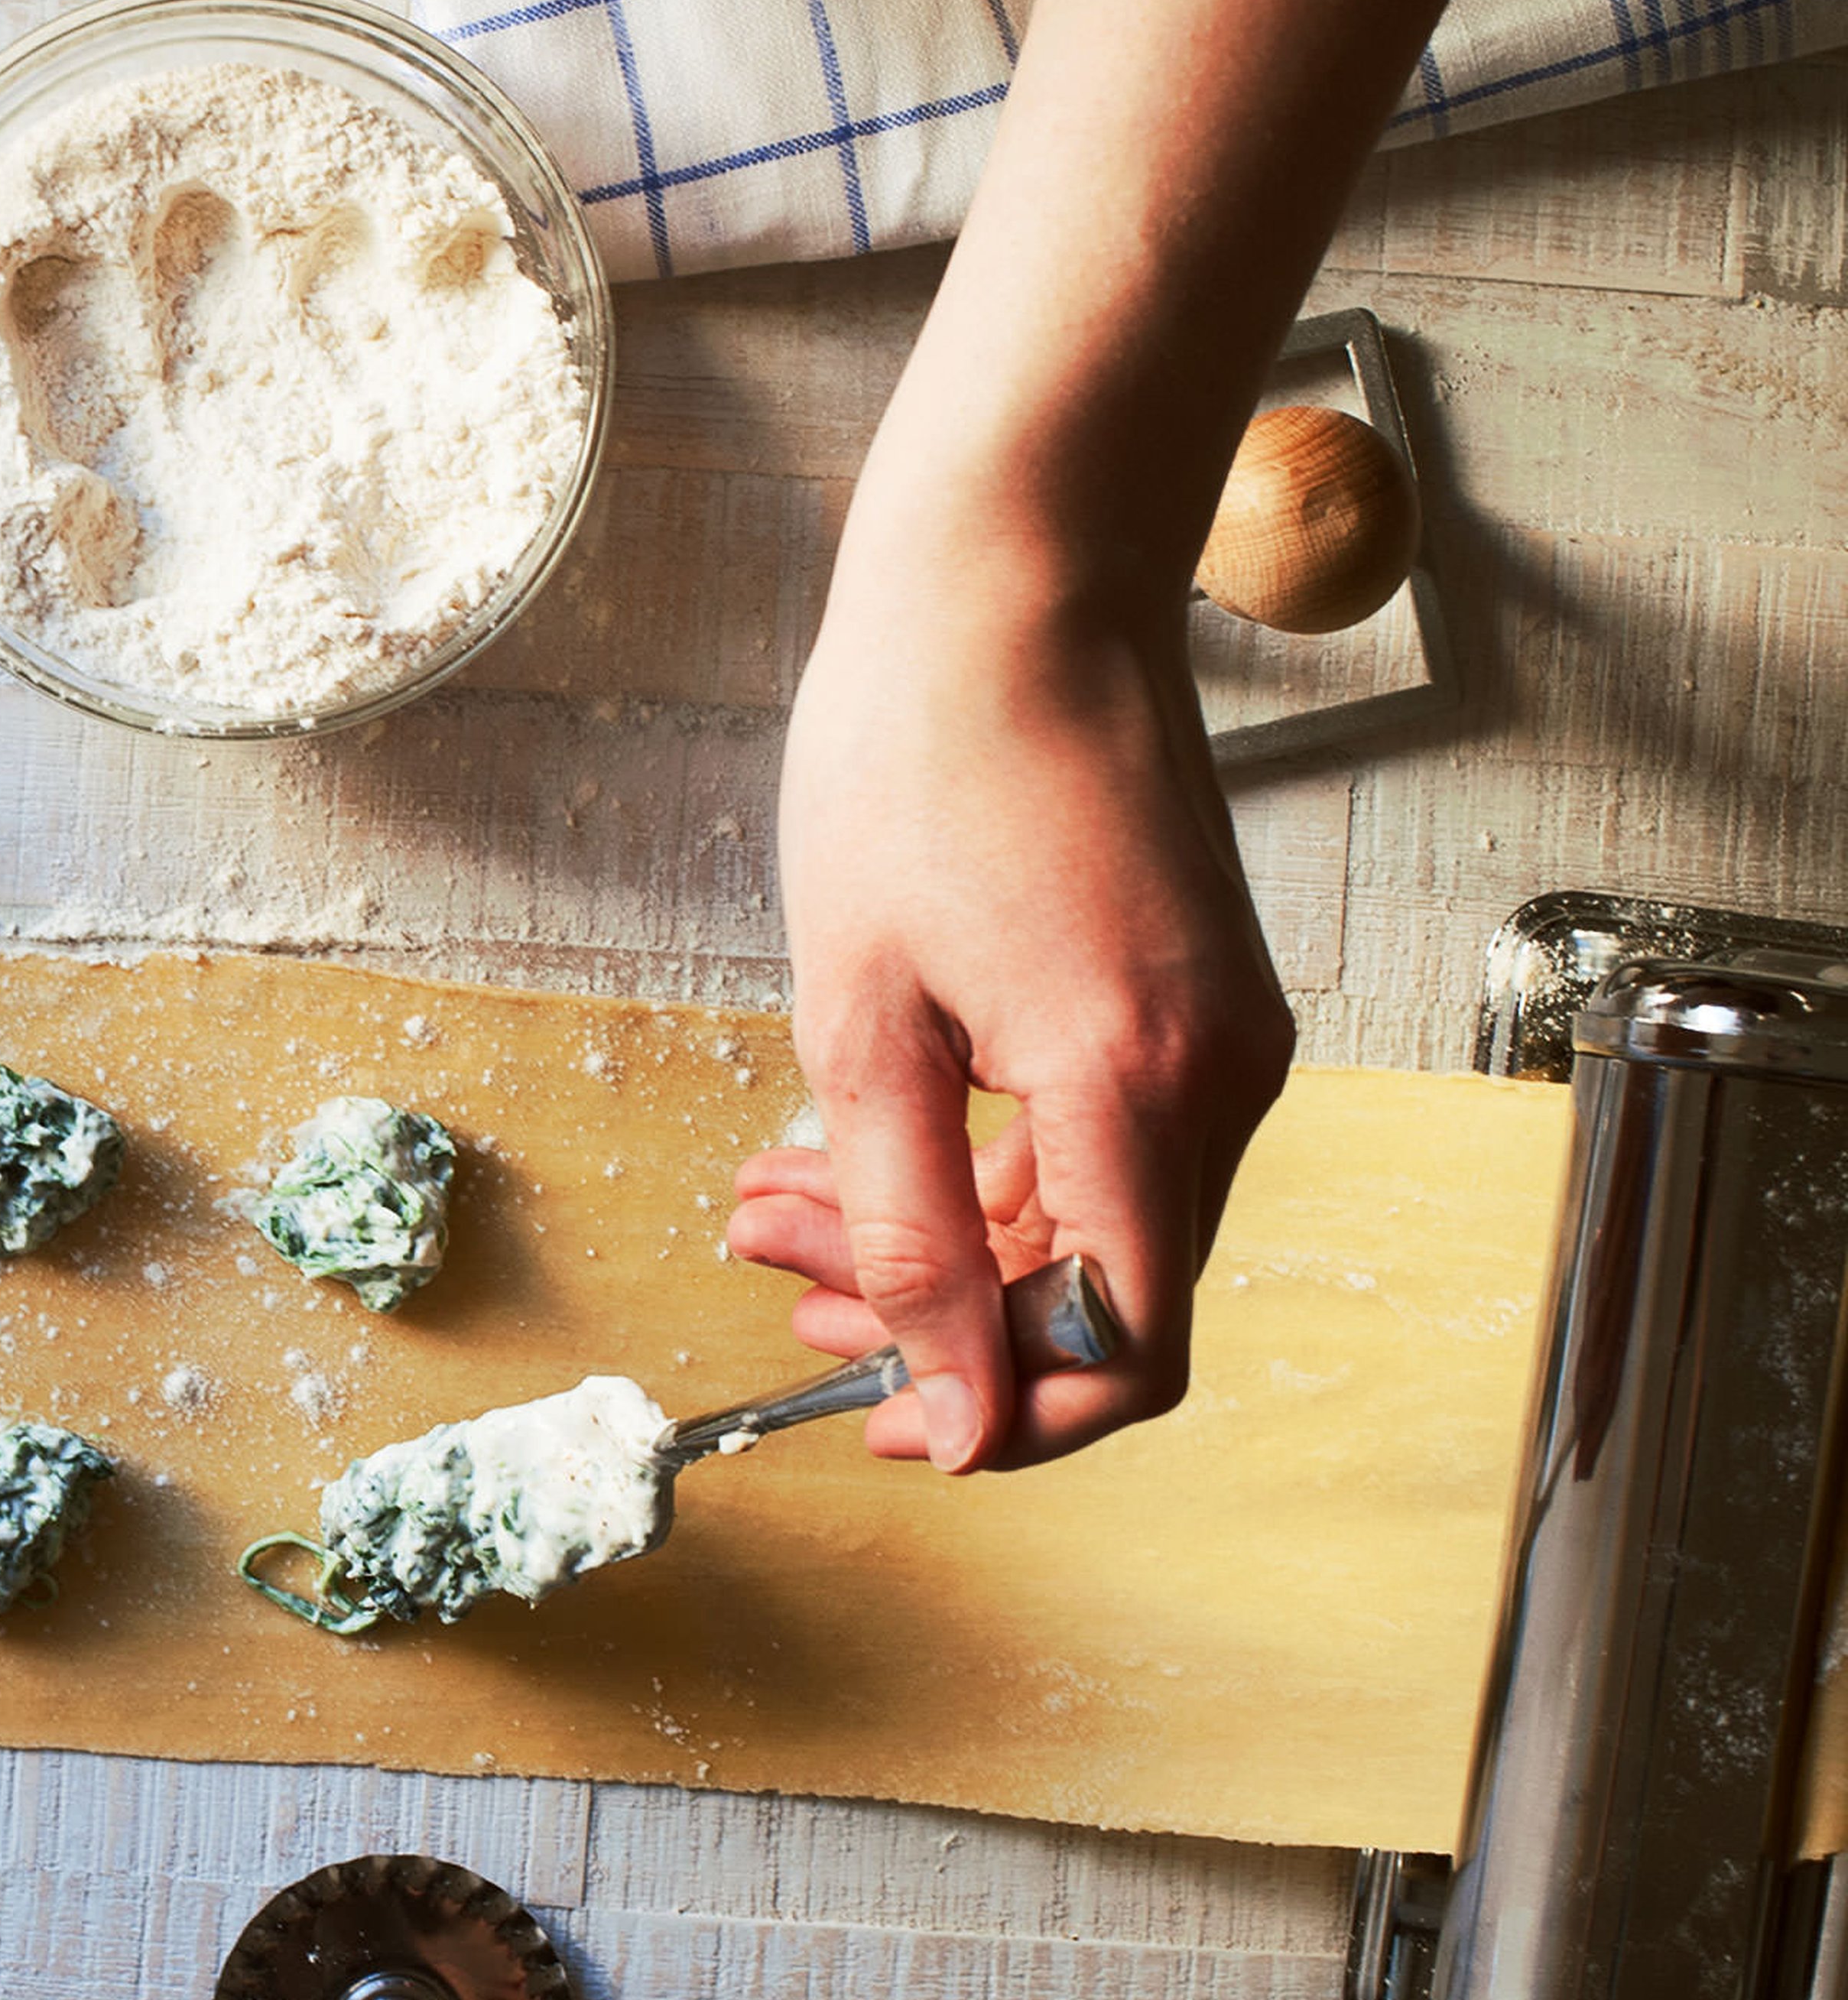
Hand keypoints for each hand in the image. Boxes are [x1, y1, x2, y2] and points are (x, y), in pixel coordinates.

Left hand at [728, 510, 1292, 1471]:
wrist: (1016, 578)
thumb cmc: (918, 761)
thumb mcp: (862, 1018)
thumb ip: (908, 1231)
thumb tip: (955, 1411)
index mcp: (1140, 1085)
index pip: (1126, 1352)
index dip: (1005, 1415)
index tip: (879, 1421)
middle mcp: (1224, 1076)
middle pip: (1102, 1291)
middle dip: (931, 1312)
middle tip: (772, 1270)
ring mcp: (1228, 1033)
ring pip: (1095, 1216)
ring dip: (941, 1231)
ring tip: (776, 1194)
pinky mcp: (1204, 994)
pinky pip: (1110, 1135)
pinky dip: (991, 1158)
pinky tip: (865, 1133)